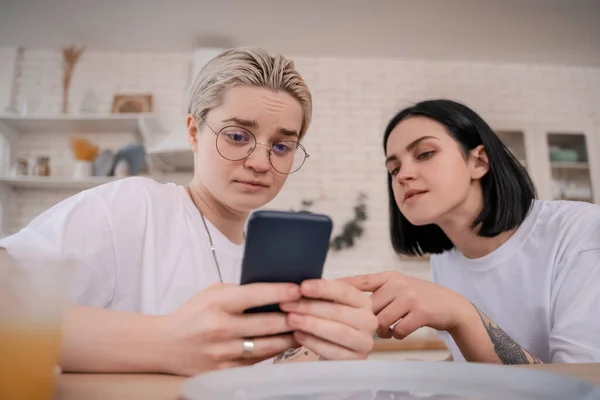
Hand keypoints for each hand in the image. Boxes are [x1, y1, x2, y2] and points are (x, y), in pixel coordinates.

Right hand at [160, 282, 301, 375]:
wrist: (164, 345)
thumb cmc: (192, 314)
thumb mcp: (212, 293)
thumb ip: (240, 291)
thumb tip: (274, 290)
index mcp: (217, 304)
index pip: (255, 295)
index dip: (280, 292)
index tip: (299, 289)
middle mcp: (220, 328)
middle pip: (266, 323)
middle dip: (292, 316)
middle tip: (309, 310)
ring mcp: (222, 353)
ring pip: (267, 346)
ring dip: (289, 337)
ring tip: (304, 329)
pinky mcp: (223, 371)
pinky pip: (256, 362)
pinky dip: (272, 352)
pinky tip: (283, 344)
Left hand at [279, 279, 377, 359]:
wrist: (337, 349)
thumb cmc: (330, 321)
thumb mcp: (330, 304)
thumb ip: (322, 294)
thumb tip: (299, 284)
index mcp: (363, 301)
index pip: (344, 291)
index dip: (322, 288)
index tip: (302, 286)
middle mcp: (369, 320)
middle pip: (337, 311)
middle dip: (309, 307)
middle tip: (287, 304)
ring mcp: (364, 342)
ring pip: (337, 331)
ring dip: (311, 324)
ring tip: (290, 319)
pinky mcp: (356, 360)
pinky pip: (333, 351)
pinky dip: (313, 342)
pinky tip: (297, 335)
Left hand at [341, 271, 471, 339]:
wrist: (451, 305)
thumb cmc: (417, 298)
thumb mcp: (397, 286)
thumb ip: (375, 289)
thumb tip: (342, 294)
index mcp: (389, 276)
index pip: (359, 281)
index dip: (338, 287)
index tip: (317, 292)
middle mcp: (398, 283)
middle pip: (367, 308)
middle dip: (366, 321)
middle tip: (372, 326)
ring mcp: (410, 297)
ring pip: (381, 321)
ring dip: (382, 330)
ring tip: (388, 328)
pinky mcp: (421, 312)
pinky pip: (398, 330)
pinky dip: (397, 335)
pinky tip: (401, 331)